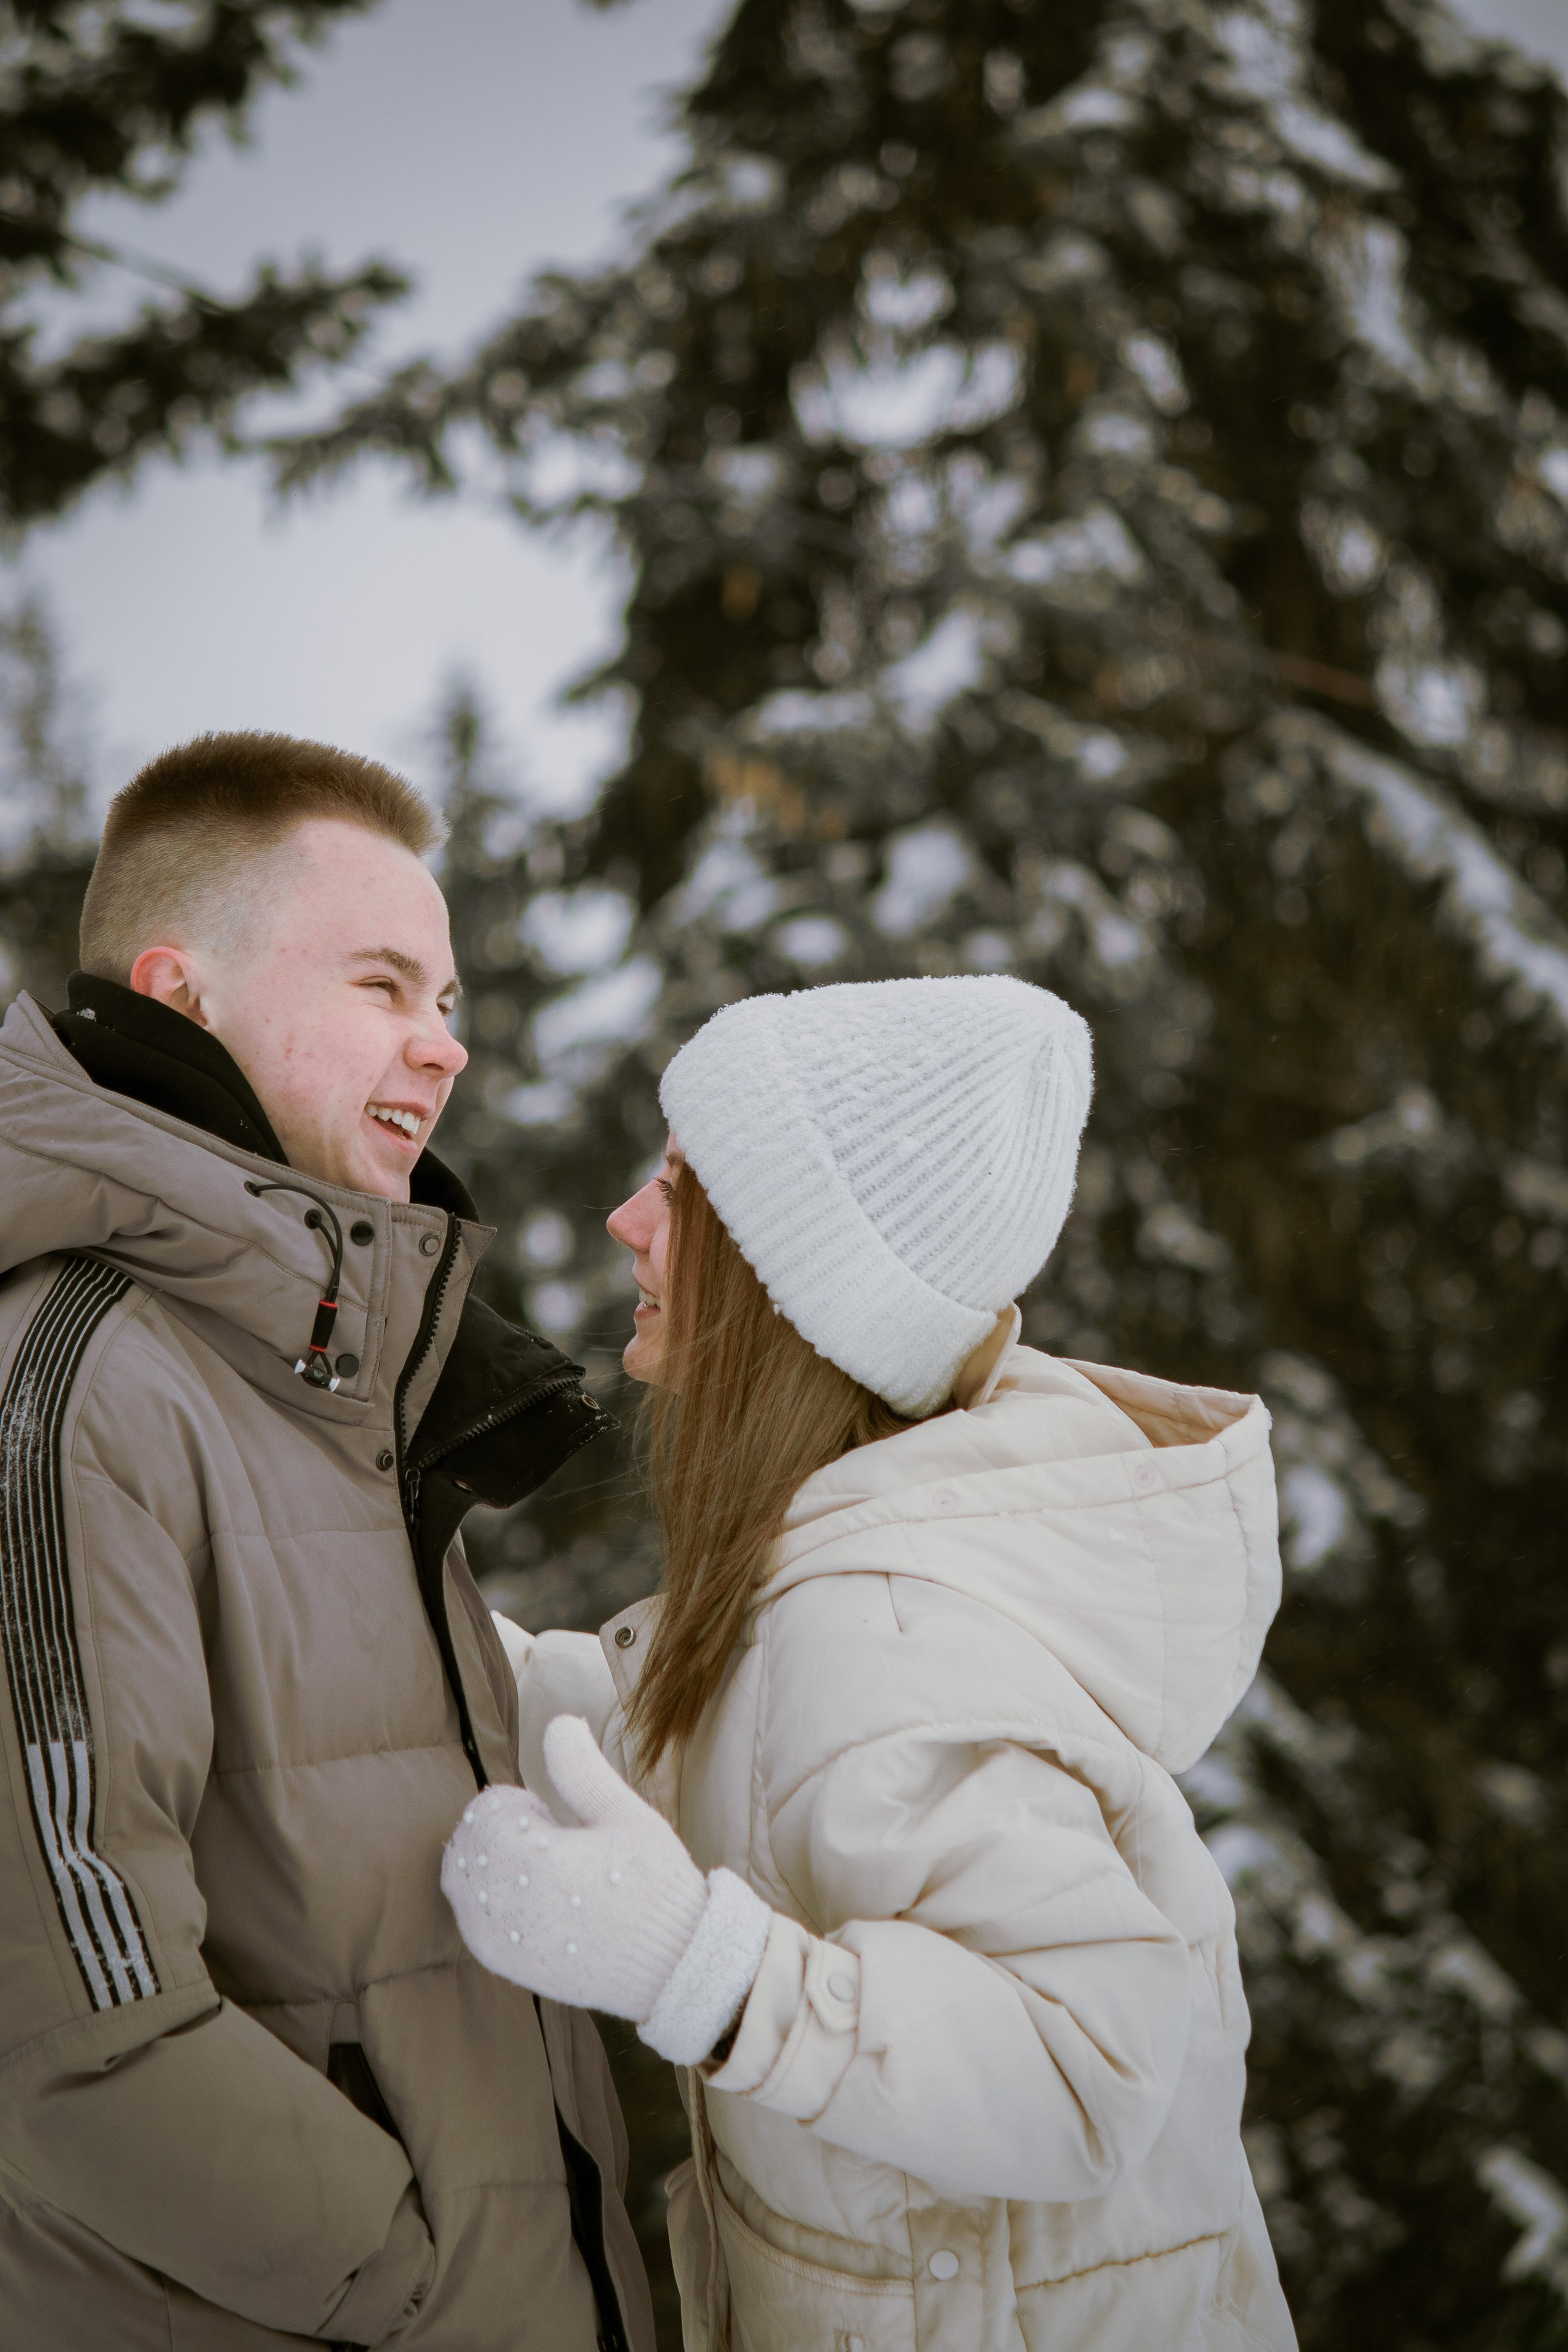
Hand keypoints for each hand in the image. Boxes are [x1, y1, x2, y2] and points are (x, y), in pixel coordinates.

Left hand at [441, 1715, 770, 2062]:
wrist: (671, 1964)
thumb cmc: (654, 1884)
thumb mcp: (626, 1815)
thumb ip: (581, 1768)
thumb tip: (555, 1722)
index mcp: (536, 1863)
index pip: (486, 1812)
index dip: (518, 1802)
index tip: (553, 1813)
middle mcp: (506, 1906)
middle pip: (467, 1845)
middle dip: (500, 1830)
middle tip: (549, 1836)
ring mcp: (501, 1941)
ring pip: (461, 1883)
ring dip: (491, 1863)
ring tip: (544, 1867)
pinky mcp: (506, 1965)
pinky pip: (471, 1919)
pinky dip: (488, 1898)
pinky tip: (535, 1897)